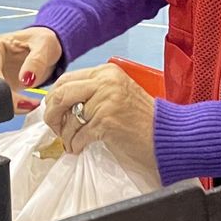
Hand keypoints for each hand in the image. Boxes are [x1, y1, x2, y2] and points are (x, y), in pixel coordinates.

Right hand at [0, 27, 63, 99]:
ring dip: (8, 105)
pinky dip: (10, 106)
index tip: (24, 101)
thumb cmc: (40, 41)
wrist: (41, 48)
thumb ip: (37, 61)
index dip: (4, 90)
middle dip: (5, 101)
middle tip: (28, 105)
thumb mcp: (45, 44)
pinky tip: (26, 104)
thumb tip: (26, 80)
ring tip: (30, 104)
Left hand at [43, 62, 161, 186]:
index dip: (53, 98)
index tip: (52, 112)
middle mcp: (106, 82)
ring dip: (66, 135)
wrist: (167, 135)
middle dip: (52, 114)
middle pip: (61, 94)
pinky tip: (79, 148)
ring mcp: (106, 101)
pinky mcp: (107, 121)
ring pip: (69, 118)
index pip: (67, 79)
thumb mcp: (117, 94)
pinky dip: (76, 145)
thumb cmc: (143, 120)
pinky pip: (79, 135)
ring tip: (71, 143)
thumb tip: (59, 104)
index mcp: (107, 72)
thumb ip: (92, 93)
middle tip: (55, 128)